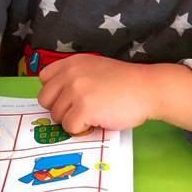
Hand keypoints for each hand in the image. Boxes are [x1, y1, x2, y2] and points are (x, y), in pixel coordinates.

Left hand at [37, 56, 154, 133]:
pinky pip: (69, 127)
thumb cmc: (124, 82)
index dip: (54, 93)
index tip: (68, 99)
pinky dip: (81, 129)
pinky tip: (96, 121)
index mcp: (72, 62)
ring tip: (92, 115)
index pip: (44, 79)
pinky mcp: (84, 108)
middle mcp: (71, 74)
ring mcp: (76, 90)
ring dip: (72, 120)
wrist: (147, 89)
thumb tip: (58, 98)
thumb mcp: (95, 68)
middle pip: (45, 99)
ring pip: (57, 116)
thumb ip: (75, 76)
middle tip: (78, 111)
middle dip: (59, 109)